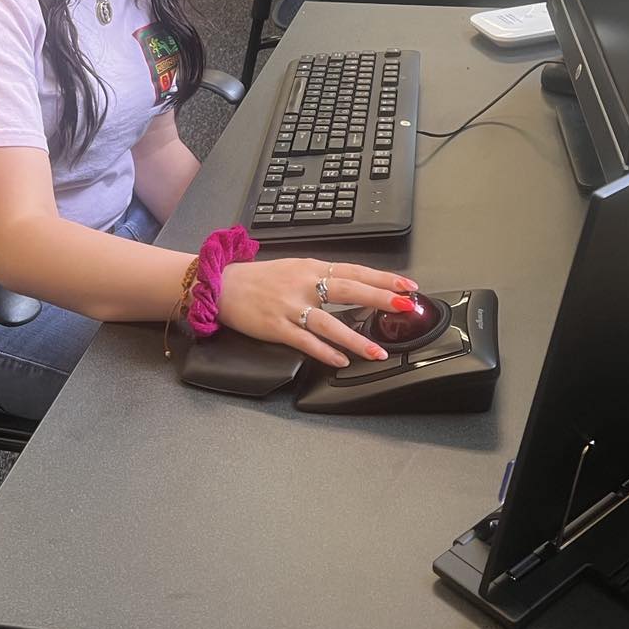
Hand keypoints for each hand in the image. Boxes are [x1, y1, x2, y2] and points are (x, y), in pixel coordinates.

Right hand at [217, 258, 419, 369]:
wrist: (222, 285)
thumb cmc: (260, 279)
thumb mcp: (296, 268)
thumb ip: (323, 276)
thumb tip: (356, 285)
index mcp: (312, 267)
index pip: (355, 270)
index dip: (383, 278)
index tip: (407, 286)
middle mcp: (304, 284)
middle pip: (348, 290)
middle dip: (379, 298)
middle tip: (404, 308)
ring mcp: (290, 306)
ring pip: (329, 322)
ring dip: (356, 339)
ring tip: (378, 351)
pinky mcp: (276, 326)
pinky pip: (305, 341)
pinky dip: (325, 351)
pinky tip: (341, 360)